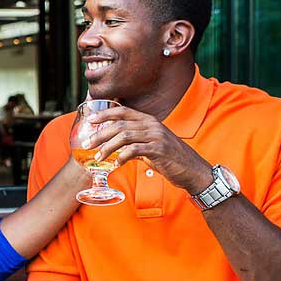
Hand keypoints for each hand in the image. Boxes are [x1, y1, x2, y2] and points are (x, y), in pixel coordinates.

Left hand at [85, 106, 212, 193]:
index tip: (90, 120)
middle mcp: (152, 124)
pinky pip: (135, 150)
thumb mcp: (151, 145)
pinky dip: (123, 157)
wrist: (193, 170)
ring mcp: (156, 136)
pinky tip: (117, 164)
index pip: (123, 111)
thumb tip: (116, 146)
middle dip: (100, 134)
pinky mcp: (159, 150)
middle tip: (87, 144)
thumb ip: (135, 142)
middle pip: (120, 124)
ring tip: (98, 157)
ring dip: (108, 147)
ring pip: (124, 136)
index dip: (105, 114)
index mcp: (149, 120)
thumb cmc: (171, 158)